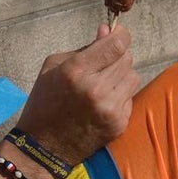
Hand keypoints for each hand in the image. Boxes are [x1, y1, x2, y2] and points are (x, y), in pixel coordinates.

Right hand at [13, 24, 138, 165]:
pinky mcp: (119, 124)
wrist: (43, 147)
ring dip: (121, 75)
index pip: (116, 45)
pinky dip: (120, 95)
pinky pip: (131, 97)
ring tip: (103, 83)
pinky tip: (103, 102)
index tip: (119, 34)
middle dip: (117, 56)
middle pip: (127, 58)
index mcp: (76, 72)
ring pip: (133, 77)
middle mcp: (96, 90)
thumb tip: (107, 31)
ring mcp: (110, 109)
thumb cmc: (44, 103)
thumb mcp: (52, 68)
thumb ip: (83, 48)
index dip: (121, 35)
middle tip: (103, 63)